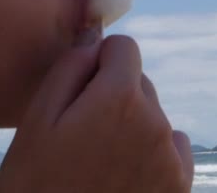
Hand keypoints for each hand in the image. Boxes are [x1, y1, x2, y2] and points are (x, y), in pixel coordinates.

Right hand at [0, 35, 193, 191]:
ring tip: (97, 157)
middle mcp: (155, 122)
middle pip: (138, 82)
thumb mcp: (37, 119)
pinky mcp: (180, 185)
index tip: (80, 85)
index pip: (124, 47)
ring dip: (131, 122)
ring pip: (152, 115)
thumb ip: (70, 68)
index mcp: (118, 98)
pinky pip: (172, 146)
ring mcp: (171, 157)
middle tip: (79, 129)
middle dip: (112, 92)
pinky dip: (152, 149)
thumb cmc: (36, 183)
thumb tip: (94, 38)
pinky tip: (122, 173)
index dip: (99, 59)